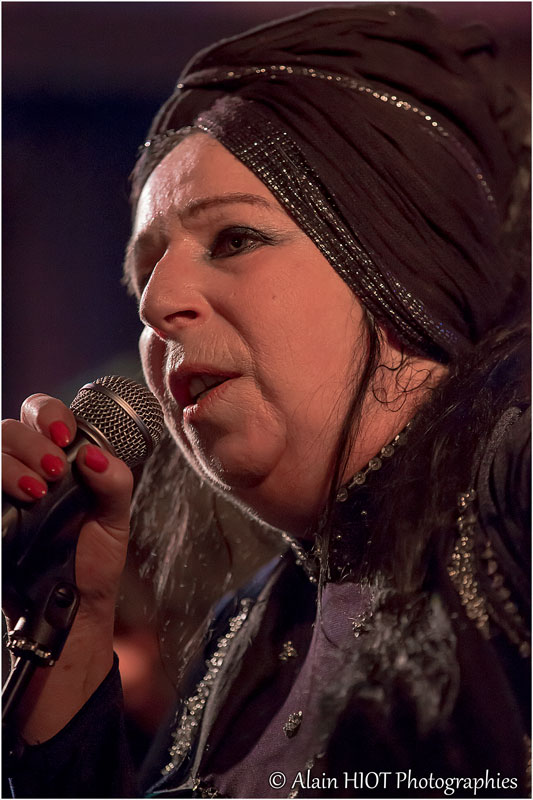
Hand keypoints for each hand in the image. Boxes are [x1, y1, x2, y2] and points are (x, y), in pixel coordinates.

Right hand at [2, 393, 133, 741]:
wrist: (72, 607)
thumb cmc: (93, 559)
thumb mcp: (115, 519)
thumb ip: (114, 481)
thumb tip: (93, 456)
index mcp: (56, 456)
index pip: (41, 413)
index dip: (49, 414)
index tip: (65, 436)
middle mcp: (23, 466)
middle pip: (9, 429)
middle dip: (31, 443)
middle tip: (55, 471)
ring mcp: (1, 490)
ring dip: (10, 464)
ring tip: (36, 492)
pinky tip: (15, 501)